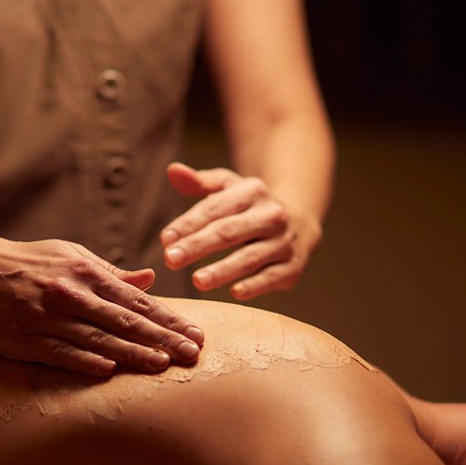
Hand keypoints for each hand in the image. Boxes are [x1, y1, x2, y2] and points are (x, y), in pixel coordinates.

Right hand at [0, 233, 203, 376]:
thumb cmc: (29, 262)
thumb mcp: (71, 256)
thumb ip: (111, 273)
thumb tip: (150, 280)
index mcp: (86, 273)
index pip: (137, 301)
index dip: (169, 319)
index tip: (195, 334)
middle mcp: (71, 294)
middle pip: (125, 321)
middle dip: (162, 338)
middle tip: (193, 354)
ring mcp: (47, 317)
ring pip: (98, 340)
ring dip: (132, 353)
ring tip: (163, 364)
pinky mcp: (25, 338)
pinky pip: (60, 352)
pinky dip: (85, 361)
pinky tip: (110, 371)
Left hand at [161, 162, 321, 299]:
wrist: (300, 223)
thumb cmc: (251, 207)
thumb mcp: (230, 188)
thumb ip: (200, 182)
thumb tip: (173, 171)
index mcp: (252, 192)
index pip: (214, 209)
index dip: (188, 224)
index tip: (165, 239)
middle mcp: (271, 215)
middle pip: (229, 232)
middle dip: (198, 246)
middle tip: (171, 259)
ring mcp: (284, 242)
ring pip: (250, 257)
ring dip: (223, 270)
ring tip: (197, 280)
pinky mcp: (292, 267)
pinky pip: (272, 277)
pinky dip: (255, 286)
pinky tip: (235, 292)